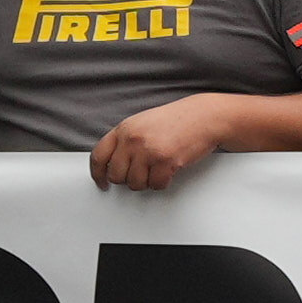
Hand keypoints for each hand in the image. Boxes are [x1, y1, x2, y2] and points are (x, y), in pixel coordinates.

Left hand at [88, 101, 227, 194]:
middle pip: (116, 175)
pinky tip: (168, 171)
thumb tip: (113, 163)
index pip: (99, 156)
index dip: (98, 174)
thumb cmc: (177, 120)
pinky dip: (162, 183)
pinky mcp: (165, 162)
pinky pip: (156, 185)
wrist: (203, 117)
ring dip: (146, 182)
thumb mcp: (142, 123)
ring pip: (135, 184)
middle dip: (127, 179)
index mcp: (124, 129)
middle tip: (140, 174)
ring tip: (157, 169)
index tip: (102, 182)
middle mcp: (133, 139)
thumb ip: (125, 140)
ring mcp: (148, 150)